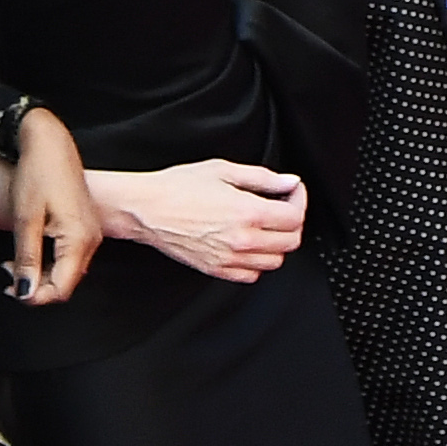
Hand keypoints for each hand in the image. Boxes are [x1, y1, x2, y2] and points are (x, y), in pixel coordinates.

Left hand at [1, 108, 99, 302]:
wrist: (50, 141)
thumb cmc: (37, 173)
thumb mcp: (25, 219)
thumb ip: (27, 259)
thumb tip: (25, 293)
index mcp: (79, 240)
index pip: (61, 289)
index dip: (35, 297)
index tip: (9, 290)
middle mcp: (91, 240)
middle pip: (66, 283)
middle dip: (36, 287)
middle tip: (5, 274)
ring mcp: (90, 233)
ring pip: (67, 271)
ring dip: (41, 275)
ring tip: (12, 262)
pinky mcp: (84, 226)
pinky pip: (69, 256)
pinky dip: (49, 262)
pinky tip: (29, 251)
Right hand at [97, 160, 305, 281]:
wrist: (147, 209)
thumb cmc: (178, 187)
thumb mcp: (223, 170)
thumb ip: (263, 178)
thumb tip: (288, 183)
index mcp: (248, 212)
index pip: (295, 217)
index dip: (299, 201)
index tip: (292, 192)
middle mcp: (243, 240)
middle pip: (291, 241)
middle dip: (292, 223)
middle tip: (282, 208)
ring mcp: (230, 258)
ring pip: (275, 261)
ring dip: (277, 244)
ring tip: (265, 227)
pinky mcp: (217, 270)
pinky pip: (252, 275)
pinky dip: (257, 262)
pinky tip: (248, 244)